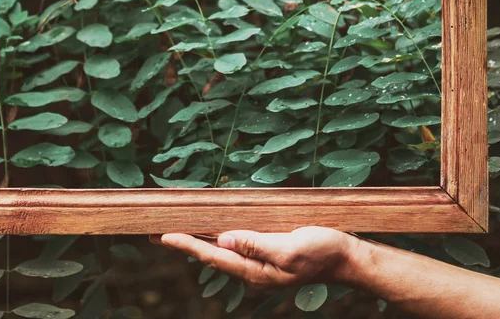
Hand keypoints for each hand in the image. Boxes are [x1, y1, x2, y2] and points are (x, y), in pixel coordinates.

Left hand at [152, 227, 358, 289]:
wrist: (343, 256)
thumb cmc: (320, 251)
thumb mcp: (289, 249)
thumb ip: (256, 245)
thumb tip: (224, 240)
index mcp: (255, 271)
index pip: (214, 256)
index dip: (188, 245)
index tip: (164, 236)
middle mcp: (252, 269)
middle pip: (211, 254)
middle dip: (185, 243)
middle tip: (156, 234)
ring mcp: (258, 261)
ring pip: (221, 249)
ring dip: (198, 239)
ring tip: (176, 230)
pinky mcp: (266, 250)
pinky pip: (235, 242)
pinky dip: (217, 235)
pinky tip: (211, 229)